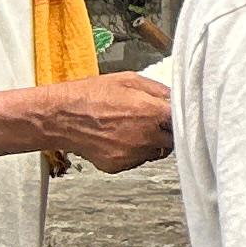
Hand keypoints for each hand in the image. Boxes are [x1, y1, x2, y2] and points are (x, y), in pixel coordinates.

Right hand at [50, 73, 175, 174]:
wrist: (61, 117)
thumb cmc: (92, 95)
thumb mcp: (130, 80)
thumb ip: (158, 90)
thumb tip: (176, 97)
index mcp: (153, 112)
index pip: (184, 122)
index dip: (182, 118)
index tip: (179, 116)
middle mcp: (146, 137)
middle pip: (173, 140)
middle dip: (168, 132)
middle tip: (154, 122)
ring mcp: (133, 154)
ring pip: (156, 152)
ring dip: (152, 143)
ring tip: (132, 128)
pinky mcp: (119, 166)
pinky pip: (136, 160)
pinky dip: (134, 152)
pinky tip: (119, 138)